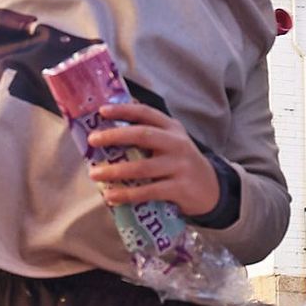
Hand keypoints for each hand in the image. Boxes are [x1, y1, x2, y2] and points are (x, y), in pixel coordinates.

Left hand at [87, 102, 221, 217]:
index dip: (123, 110)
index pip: (146, 113)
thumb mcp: (171, 142)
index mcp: (172, 128)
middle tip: (93, 140)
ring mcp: (180, 166)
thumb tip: (109, 128)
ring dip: (115, 171)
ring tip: (95, 174)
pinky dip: (127, 194)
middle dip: (115, 136)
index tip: (102, 110)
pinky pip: (148, 191)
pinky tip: (111, 196)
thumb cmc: (180, 163)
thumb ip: (148, 134)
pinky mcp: (180, 188)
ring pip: (142, 167)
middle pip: (143, 135)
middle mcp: (177, 143)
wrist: (212, 189)